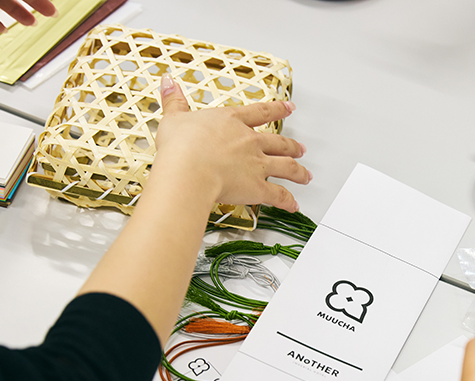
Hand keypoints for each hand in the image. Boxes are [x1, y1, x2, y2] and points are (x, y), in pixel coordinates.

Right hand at [153, 73, 309, 213]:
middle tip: (301, 148)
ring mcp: (256, 164)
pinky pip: (278, 195)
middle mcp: (249, 141)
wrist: (189, 170)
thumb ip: (174, 101)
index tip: (289, 107)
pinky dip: (288, 201)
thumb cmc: (181, 146)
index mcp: (231, 121)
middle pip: (278, 142)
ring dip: (298, 171)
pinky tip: (294, 205)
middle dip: (292, 146)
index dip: (277, 109)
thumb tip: (168, 81)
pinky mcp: (257, 187)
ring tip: (305, 175)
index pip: (260, 112)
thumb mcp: (174, 118)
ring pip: (286, 166)